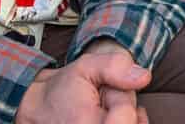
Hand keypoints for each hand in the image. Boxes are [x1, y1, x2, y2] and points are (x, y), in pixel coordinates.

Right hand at [15, 48, 150, 123]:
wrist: (40, 111)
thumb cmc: (63, 90)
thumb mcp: (86, 66)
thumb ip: (115, 67)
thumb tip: (144, 77)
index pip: (126, 111)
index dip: (119, 95)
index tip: (103, 91)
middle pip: (131, 122)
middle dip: (124, 108)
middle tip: (103, 101)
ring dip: (125, 117)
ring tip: (104, 111)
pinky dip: (126, 123)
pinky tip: (114, 118)